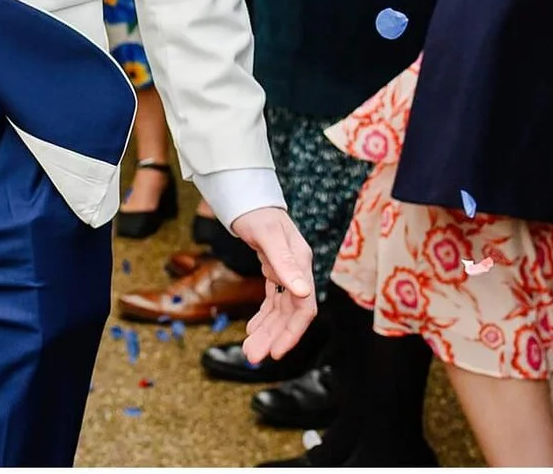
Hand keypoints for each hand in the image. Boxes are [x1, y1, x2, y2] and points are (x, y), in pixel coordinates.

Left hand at [226, 206, 317, 363]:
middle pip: (290, 314)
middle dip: (273, 337)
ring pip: (280, 311)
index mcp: (301, 265)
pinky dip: (263, 317)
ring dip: (267, 331)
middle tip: (253, 356)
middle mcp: (297, 272)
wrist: (248, 196)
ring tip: (249, 350)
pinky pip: (273, 301)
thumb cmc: (258, 212)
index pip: (304, 308)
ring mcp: (287, 273)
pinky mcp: (275, 272)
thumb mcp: (268, 235)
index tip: (276, 352)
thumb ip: (284, 263)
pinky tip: (253, 330)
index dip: (292, 332)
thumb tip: (302, 290)